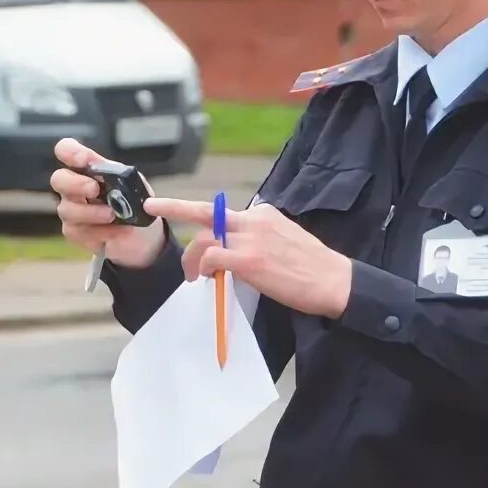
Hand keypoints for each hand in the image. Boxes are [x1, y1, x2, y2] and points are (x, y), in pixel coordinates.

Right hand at [51, 138, 165, 267]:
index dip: (69, 152)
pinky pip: (78, 232)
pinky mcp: (75, 232)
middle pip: (58, 179)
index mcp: (86, 167)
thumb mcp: (133, 183)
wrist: (140, 233)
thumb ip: (123, 175)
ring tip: (112, 215)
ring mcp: (71, 210)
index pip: (66, 150)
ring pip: (67, 210)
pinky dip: (99, 231)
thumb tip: (116, 176)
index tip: (82, 160)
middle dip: (75, 183)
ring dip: (90, 212)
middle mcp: (73, 186)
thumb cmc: (131, 200)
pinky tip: (115, 231)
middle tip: (94, 189)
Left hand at [142, 197, 351, 318]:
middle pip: (206, 213)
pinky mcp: (249, 260)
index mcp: (264, 213)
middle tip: (153, 207)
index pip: (224, 212)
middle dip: (174, 208)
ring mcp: (251, 239)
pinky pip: (213, 256)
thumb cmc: (312, 266)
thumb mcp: (284, 238)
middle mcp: (255, 219)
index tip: (180, 212)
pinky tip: (208, 276)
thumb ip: (258, 236)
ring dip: (192, 257)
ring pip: (205, 238)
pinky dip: (204, 266)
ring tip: (192, 275)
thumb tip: (234, 248)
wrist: (335, 280)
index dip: (202, 218)